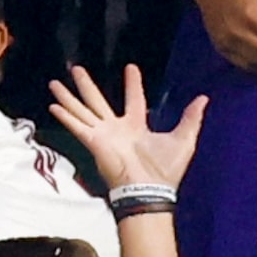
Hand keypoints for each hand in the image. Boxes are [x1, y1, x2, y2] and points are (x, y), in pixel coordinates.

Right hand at [48, 63, 207, 188]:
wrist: (148, 190)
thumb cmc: (165, 169)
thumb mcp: (184, 139)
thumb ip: (191, 118)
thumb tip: (204, 98)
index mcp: (136, 126)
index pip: (134, 99)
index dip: (133, 83)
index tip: (131, 67)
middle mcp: (116, 129)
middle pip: (97, 101)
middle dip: (86, 85)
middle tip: (75, 69)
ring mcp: (102, 135)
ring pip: (81, 110)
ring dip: (68, 97)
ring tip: (54, 82)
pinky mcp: (94, 142)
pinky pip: (77, 125)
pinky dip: (65, 115)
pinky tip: (53, 105)